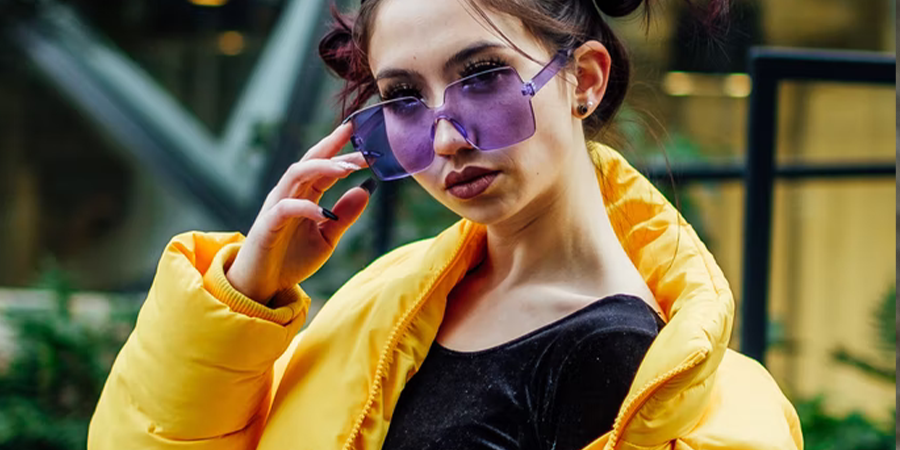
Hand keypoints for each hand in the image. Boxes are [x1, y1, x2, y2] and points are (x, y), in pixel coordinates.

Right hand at [225, 123, 371, 303]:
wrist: (262, 286)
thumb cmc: (291, 259)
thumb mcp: (327, 238)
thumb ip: (345, 216)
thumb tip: (367, 189)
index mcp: (304, 194)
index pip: (325, 166)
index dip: (344, 153)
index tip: (368, 143)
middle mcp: (289, 194)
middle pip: (311, 161)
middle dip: (333, 148)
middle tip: (359, 142)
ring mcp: (276, 207)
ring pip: (295, 175)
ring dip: (321, 168)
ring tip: (347, 169)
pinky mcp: (266, 226)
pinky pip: (284, 209)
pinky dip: (304, 207)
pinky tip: (324, 212)